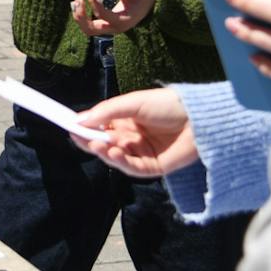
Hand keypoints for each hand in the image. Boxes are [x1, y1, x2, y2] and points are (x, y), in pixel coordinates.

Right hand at [69, 88, 196, 177]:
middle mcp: (133, 137)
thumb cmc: (167, 105)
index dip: (86, 127)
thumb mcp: (133, 103)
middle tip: (78, 138)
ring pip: (116, 157)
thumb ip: (107, 112)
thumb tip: (80, 120)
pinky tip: (115, 153)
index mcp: (127, 120)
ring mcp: (142, 153)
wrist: (201, 119)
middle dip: (91, 141)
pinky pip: (132, 168)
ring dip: (104, 152)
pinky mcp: (153, 168)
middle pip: (105, 144)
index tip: (70, 126)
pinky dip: (120, 162)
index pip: (101, 126)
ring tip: (96, 145)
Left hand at [72, 0, 155, 36]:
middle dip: (81, 17)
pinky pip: (91, 24)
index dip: (94, 2)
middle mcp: (116, 28)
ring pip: (89, 29)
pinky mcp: (107, 24)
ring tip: (75, 1)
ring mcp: (110, 28)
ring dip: (79, 17)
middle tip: (77, 0)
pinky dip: (83, 16)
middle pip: (91, 30)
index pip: (103, 15)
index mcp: (124, 21)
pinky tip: (79, 3)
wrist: (151, 2)